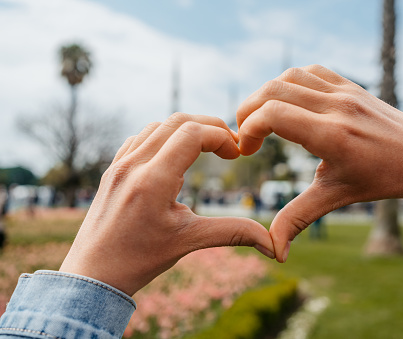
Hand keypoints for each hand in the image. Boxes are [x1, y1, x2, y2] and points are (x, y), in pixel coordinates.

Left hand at [60, 113, 274, 295]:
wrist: (93, 274)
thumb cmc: (139, 260)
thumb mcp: (190, 242)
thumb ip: (233, 233)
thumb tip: (274, 245)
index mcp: (153, 180)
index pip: (193, 133)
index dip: (222, 136)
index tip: (236, 154)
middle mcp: (134, 164)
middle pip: (178, 120)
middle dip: (209, 126)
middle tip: (228, 145)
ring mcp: (120, 164)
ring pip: (158, 125)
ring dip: (186, 128)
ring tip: (206, 147)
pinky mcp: (113, 169)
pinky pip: (140, 136)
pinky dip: (164, 135)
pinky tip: (175, 154)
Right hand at [237, 65, 402, 262]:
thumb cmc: (381, 180)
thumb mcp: (335, 197)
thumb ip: (298, 219)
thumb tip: (274, 252)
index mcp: (332, 135)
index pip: (273, 114)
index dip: (248, 129)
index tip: (247, 150)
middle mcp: (337, 107)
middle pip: (274, 90)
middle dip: (248, 111)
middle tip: (247, 135)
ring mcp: (345, 92)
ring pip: (290, 76)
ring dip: (267, 95)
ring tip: (263, 119)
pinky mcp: (351, 86)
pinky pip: (311, 72)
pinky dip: (291, 83)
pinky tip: (289, 103)